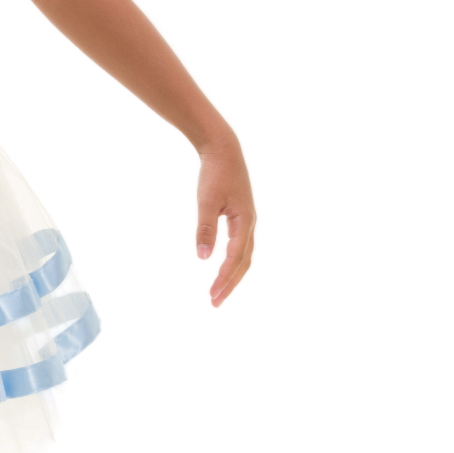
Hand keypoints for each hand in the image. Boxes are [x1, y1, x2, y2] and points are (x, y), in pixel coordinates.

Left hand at [195, 133, 255, 306]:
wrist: (224, 149)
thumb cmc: (214, 173)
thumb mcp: (206, 201)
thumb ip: (205, 229)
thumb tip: (202, 258)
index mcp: (245, 222)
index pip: (235, 259)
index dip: (224, 279)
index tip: (212, 296)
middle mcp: (250, 224)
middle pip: (244, 263)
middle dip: (230, 283)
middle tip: (215, 302)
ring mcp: (248, 220)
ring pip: (245, 255)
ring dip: (232, 274)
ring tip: (218, 290)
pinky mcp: (242, 216)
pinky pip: (241, 245)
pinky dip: (234, 260)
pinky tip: (223, 266)